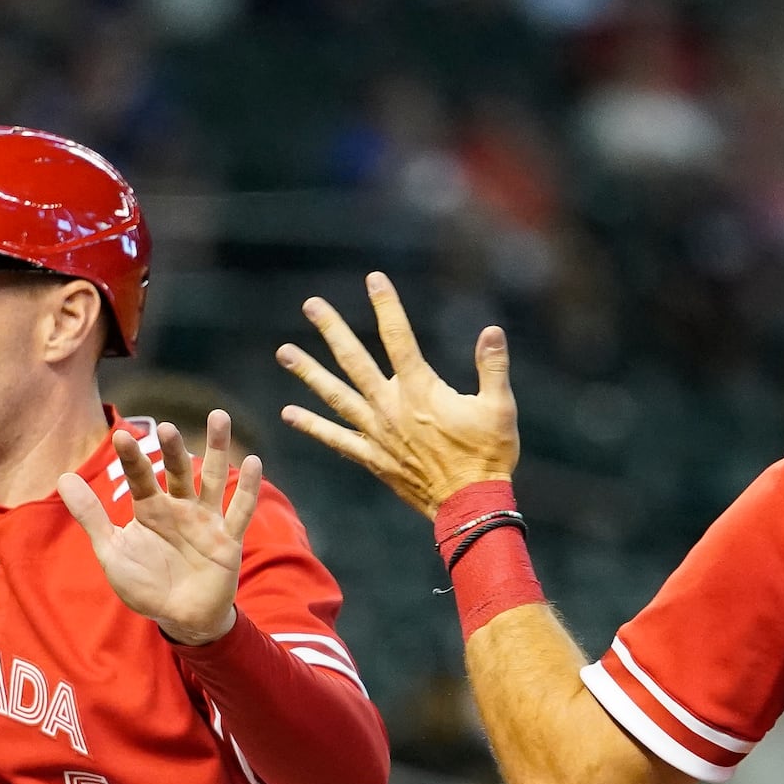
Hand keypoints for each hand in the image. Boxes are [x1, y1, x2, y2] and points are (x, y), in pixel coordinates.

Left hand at [57, 413, 261, 646]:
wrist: (178, 617)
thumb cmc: (145, 584)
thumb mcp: (112, 551)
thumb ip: (91, 515)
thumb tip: (62, 477)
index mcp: (150, 508)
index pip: (141, 477)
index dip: (132, 458)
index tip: (120, 437)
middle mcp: (180, 507)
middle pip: (179, 471)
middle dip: (173, 450)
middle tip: (166, 429)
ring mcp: (206, 521)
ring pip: (213, 479)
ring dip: (216, 450)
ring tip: (218, 417)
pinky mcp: (227, 540)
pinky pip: (239, 511)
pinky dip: (248, 489)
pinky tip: (254, 462)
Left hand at [278, 272, 519, 519]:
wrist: (469, 504)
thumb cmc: (488, 455)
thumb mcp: (499, 407)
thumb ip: (492, 367)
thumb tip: (492, 330)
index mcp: (420, 390)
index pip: (399, 338)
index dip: (386, 306)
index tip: (373, 279)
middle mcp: (390, 407)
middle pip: (354, 360)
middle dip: (332, 330)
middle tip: (311, 305)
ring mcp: (376, 432)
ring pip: (335, 395)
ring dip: (309, 372)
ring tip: (284, 352)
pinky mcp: (371, 457)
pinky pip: (335, 439)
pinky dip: (312, 426)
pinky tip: (289, 413)